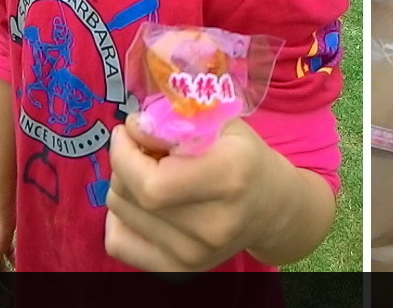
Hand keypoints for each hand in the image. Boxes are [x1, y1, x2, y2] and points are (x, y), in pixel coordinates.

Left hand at [104, 114, 280, 271]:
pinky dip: (121, 218)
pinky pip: (120, 243)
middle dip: (125, 164)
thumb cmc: (246, 159)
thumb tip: (133, 129)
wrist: (272, 209)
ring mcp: (194, 254)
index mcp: (229, 178)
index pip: (151, 183)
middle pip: (131, 197)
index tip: (128, 131)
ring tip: (151, 173)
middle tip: (142, 148)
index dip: (125, 155)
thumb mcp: (224, 125)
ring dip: (125, 186)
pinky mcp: (179, 270)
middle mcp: (212, 225)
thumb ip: (178, 122)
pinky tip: (143, 203)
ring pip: (121, 214)